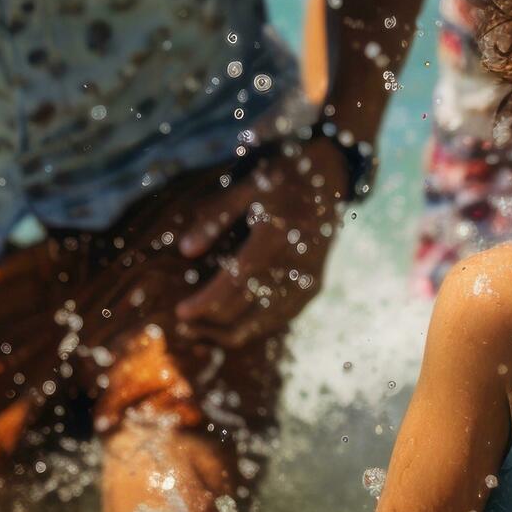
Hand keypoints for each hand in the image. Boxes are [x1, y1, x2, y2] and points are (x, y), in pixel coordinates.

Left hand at [174, 138, 351, 345]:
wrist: (331, 179)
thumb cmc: (282, 178)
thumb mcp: (247, 187)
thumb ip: (215, 218)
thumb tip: (185, 250)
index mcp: (274, 237)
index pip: (234, 283)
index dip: (205, 302)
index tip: (180, 313)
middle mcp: (294, 264)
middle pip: (246, 308)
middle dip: (210, 322)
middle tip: (182, 325)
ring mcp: (308, 280)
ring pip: (264, 323)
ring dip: (230, 332)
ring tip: (201, 333)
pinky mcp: (314, 287)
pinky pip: (281, 318)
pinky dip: (255, 327)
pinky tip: (232, 327)